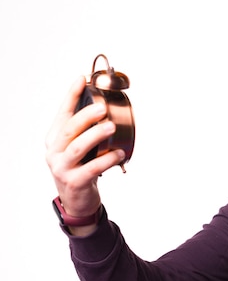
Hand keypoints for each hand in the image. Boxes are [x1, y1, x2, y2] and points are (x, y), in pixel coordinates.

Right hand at [45, 77, 125, 232]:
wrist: (77, 201)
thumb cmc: (81, 169)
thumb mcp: (80, 148)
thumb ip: (87, 132)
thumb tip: (107, 107)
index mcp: (55, 140)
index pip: (62, 114)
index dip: (71, 96)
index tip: (81, 79)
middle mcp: (55, 152)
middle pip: (68, 129)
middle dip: (85, 116)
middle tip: (102, 108)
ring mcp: (62, 168)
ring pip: (77, 148)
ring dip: (95, 136)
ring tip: (111, 127)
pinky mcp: (75, 182)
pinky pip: (92, 169)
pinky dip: (106, 160)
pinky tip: (119, 153)